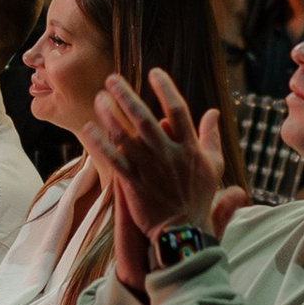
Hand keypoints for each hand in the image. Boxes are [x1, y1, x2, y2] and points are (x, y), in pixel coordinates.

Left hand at [82, 67, 240, 242]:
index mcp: (188, 148)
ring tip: (99, 98)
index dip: (165, 89)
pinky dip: (100, 143)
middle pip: (144, 119)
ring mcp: (148, 169)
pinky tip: (89, 128)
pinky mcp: (133, 183)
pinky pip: (113, 159)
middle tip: (111, 79)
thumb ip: (212, 136)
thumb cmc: (198, 198)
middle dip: (126, 97)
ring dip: (109, 116)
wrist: (183, 232)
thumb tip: (213, 112)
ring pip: (125, 136)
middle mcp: (167, 154)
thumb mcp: (213, 166)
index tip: (153, 72)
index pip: (177, 111)